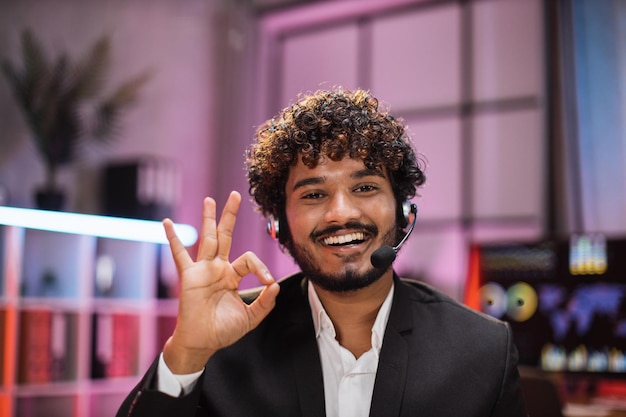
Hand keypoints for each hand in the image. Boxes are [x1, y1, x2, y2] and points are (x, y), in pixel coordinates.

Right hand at [162, 191, 279, 373]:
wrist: (202, 342)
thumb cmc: (223, 330)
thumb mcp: (250, 317)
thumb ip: (265, 303)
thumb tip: (275, 286)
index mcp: (232, 275)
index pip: (249, 259)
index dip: (261, 268)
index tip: (268, 283)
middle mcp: (218, 268)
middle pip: (225, 235)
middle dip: (230, 215)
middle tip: (236, 195)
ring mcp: (203, 270)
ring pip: (207, 238)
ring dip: (208, 218)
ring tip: (209, 199)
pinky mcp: (189, 276)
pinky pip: (179, 254)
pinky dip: (173, 238)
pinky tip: (167, 222)